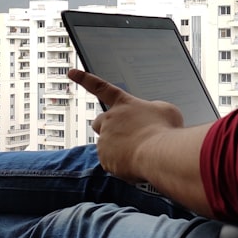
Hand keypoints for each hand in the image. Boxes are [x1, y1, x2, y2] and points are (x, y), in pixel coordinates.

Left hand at [68, 68, 184, 180]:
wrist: (160, 153)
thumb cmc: (165, 130)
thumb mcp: (166, 110)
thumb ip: (153, 110)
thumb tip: (151, 117)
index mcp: (124, 104)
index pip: (101, 87)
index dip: (85, 79)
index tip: (71, 72)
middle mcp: (110, 119)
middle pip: (99, 122)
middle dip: (106, 127)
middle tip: (123, 135)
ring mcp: (105, 140)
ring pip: (107, 145)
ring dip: (119, 149)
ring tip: (140, 153)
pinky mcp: (105, 159)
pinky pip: (111, 162)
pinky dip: (121, 164)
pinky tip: (136, 163)